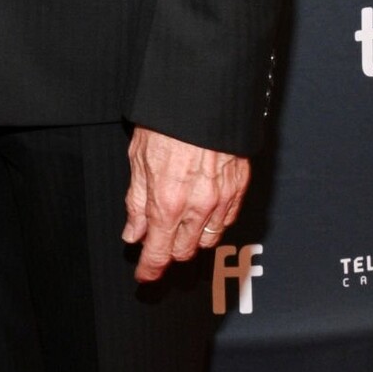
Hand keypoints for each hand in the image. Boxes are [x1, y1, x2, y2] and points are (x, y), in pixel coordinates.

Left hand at [122, 127, 249, 283]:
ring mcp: (222, 199)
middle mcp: (197, 207)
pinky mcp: (240, 187)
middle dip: (169, 251)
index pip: (158, 253)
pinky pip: (228, 219)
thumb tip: (133, 232)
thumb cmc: (166, 121)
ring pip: (209, 239)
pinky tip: (203, 210)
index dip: (150, 270)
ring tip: (181, 225)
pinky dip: (214, 222)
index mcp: (167, 202)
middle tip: (159, 242)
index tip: (145, 275)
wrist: (200, 96)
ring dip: (193, 239)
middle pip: (185, 251)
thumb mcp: (138, 159)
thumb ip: (137, 201)